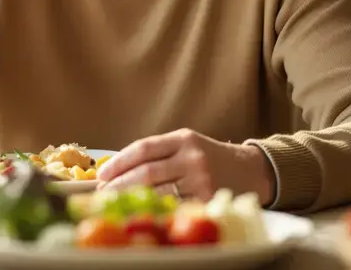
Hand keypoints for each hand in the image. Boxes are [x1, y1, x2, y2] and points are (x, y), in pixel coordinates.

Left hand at [95, 128, 275, 204]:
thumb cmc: (209, 157)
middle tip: (102, 193)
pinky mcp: (207, 200)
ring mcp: (201, 180)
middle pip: (146, 173)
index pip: (143, 148)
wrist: (249, 170)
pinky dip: (155, 210)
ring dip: (132, 199)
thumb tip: (117, 168)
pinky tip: (142, 212)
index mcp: (183, 138)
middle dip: (119, 184)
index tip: (102, 173)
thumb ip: (158, 153)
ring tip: (116, 203)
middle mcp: (192, 157)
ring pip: (158, 192)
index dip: (118, 162)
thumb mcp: (186, 145)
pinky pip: (174, 207)